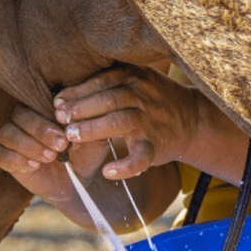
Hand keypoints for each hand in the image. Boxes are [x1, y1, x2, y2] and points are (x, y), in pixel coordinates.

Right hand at [0, 104, 113, 227]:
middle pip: (20, 115)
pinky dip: (17, 160)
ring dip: (29, 145)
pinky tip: (34, 166)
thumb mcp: (94, 140)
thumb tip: (74, 115)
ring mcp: (14, 138)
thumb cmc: (86, 156)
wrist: (78, 184)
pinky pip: (1, 155)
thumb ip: (88, 126)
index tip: (67, 129)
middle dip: (40, 130)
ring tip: (50, 157)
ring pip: (7, 133)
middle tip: (61, 145)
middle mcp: (25, 120)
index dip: (50, 113)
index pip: (38, 100)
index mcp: (45, 109)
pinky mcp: (7, 159)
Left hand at [53, 64, 199, 179]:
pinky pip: (141, 157)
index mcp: (134, 77)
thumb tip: (64, 94)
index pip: (101, 81)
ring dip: (93, 129)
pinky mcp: (156, 145)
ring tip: (72, 137)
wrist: (193, 119)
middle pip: (108, 99)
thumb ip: (108, 81)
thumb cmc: (154, 99)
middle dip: (81, 109)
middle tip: (60, 119)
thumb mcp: (137, 79)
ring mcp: (150, 121)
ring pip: (120, 122)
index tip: (57, 102)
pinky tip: (108, 172)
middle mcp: (143, 96)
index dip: (77, 92)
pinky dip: (125, 167)